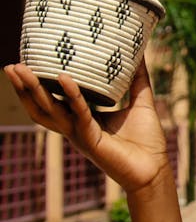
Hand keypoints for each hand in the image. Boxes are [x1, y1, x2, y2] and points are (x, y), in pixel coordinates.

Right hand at [4, 60, 170, 193]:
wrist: (155, 169)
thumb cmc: (147, 140)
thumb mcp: (141, 101)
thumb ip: (138, 78)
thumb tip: (140, 51)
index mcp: (82, 119)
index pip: (53, 100)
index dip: (39, 85)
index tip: (28, 63)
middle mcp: (75, 127)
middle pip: (41, 106)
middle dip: (24, 87)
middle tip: (11, 66)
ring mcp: (79, 134)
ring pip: (49, 111)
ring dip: (33, 90)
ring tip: (21, 71)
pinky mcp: (90, 140)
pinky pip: (78, 113)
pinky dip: (70, 94)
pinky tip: (63, 77)